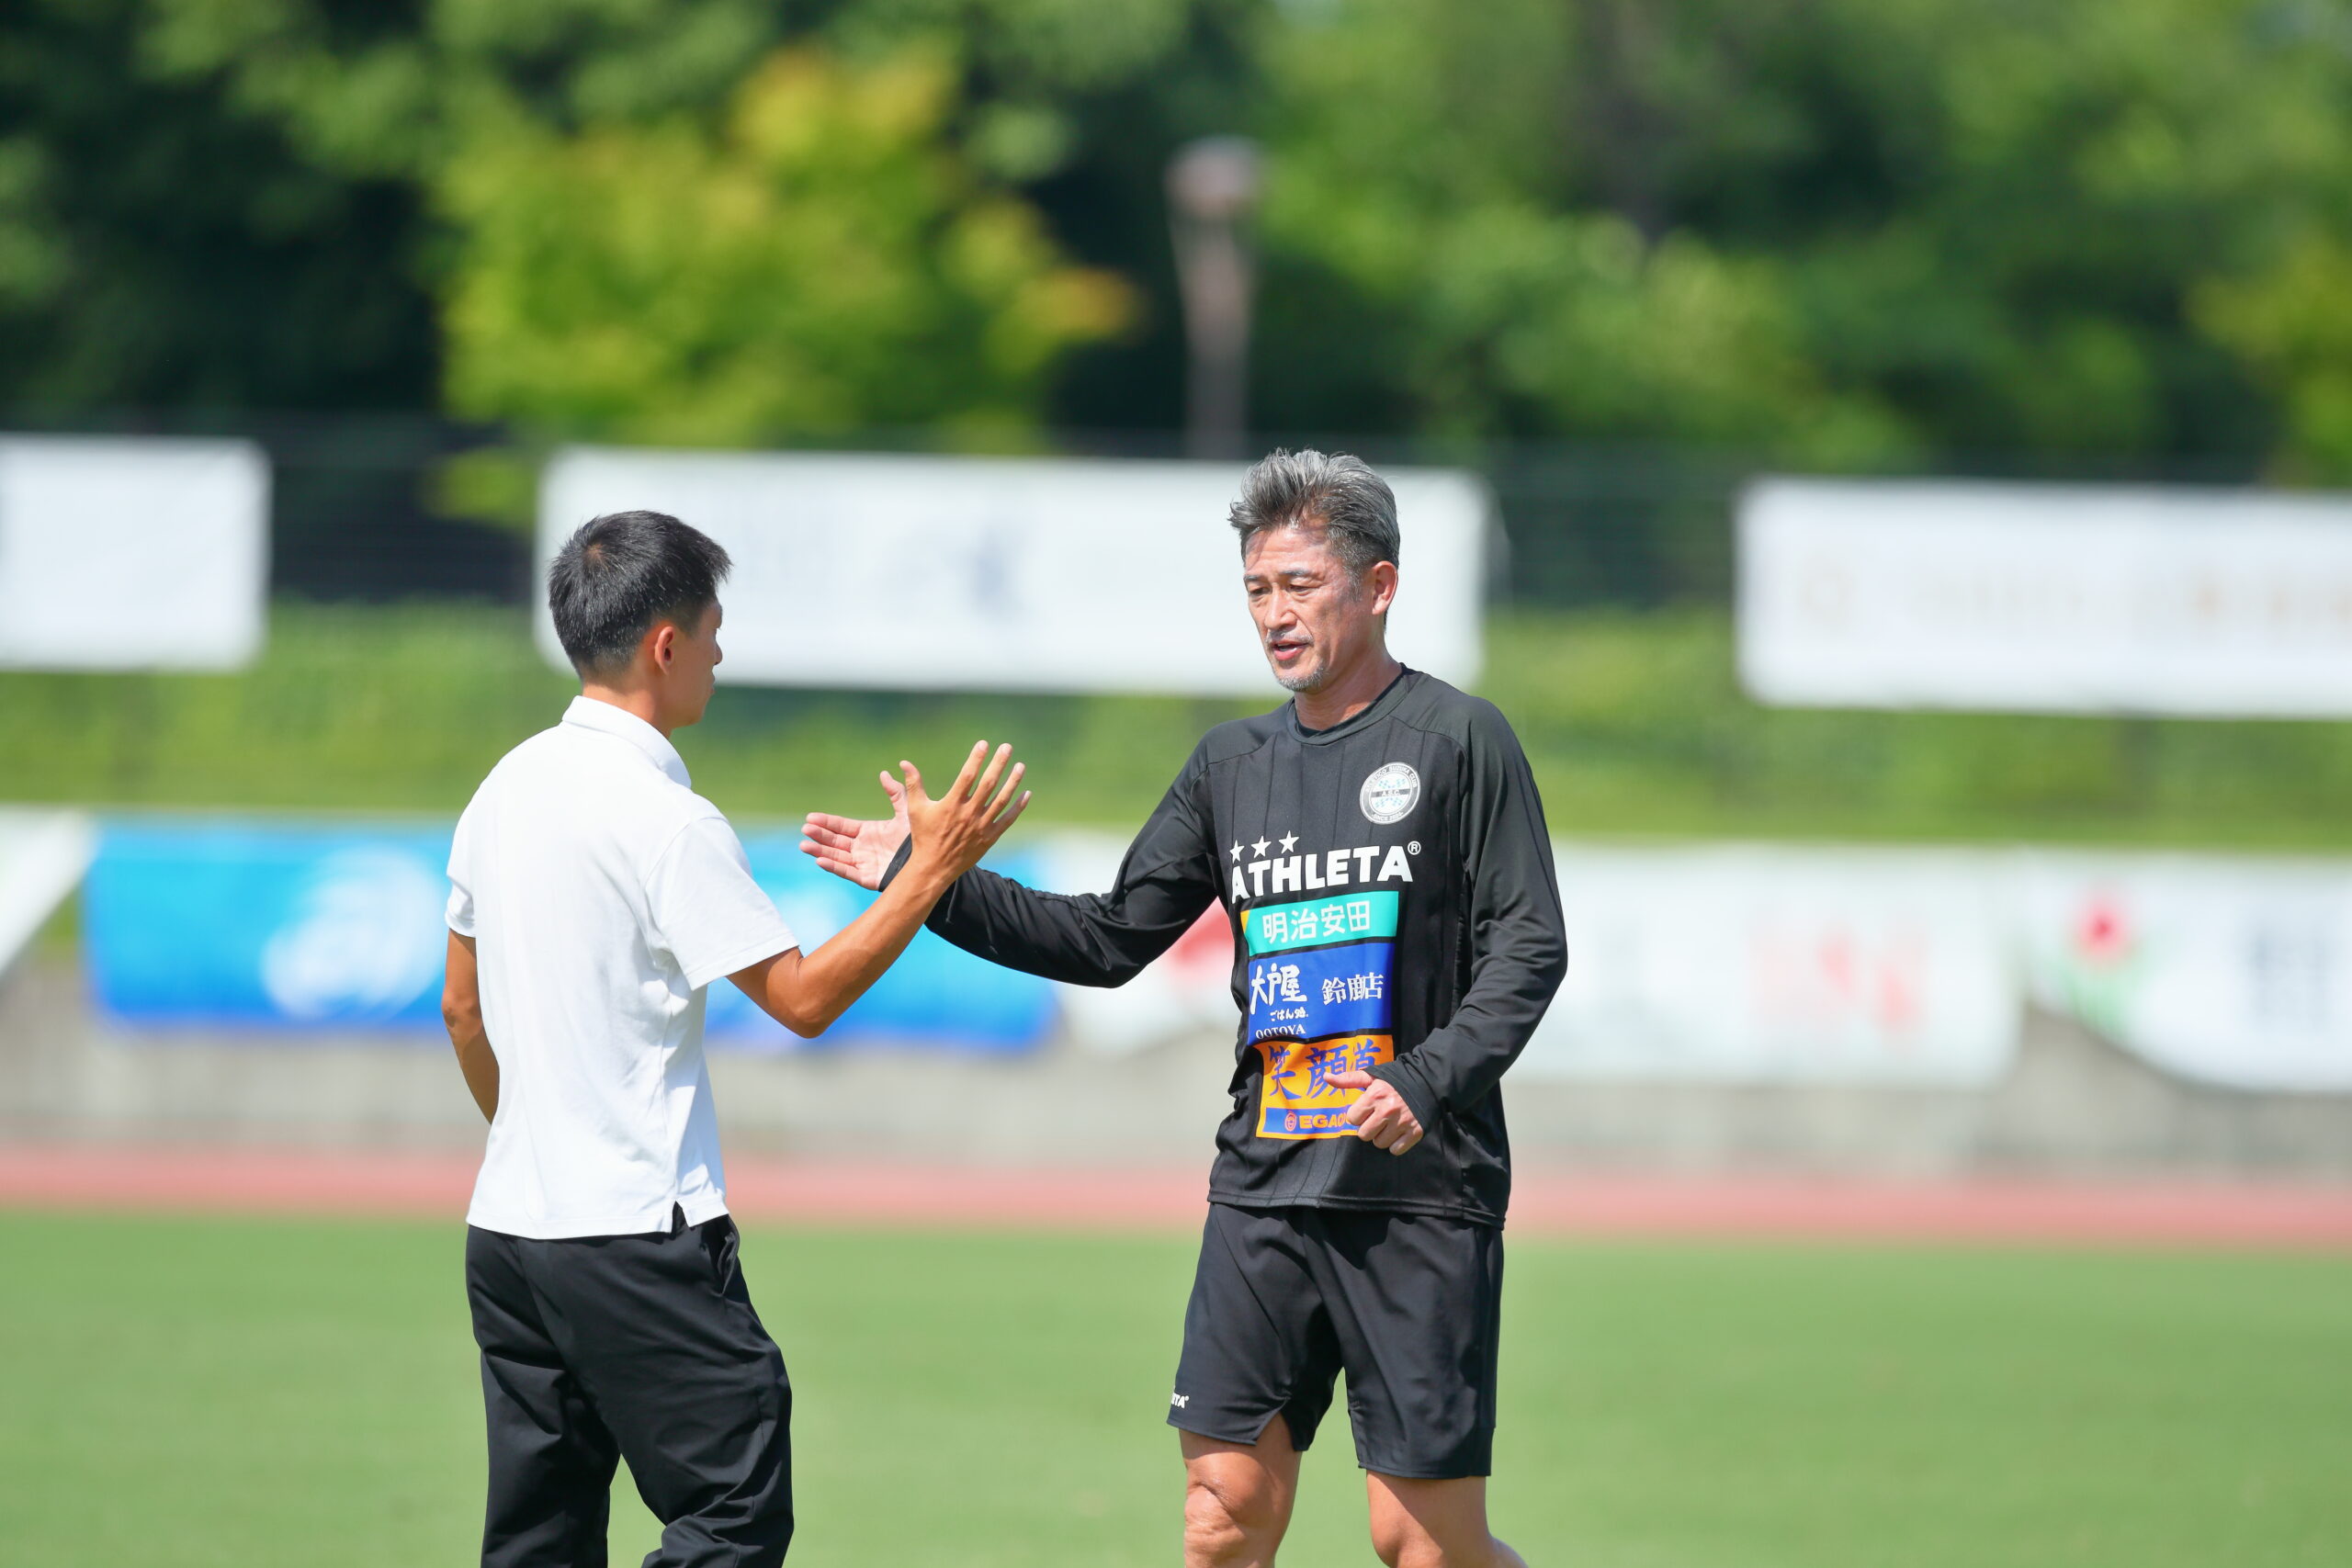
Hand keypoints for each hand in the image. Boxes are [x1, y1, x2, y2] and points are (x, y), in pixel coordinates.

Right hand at [801, 771, 912, 889]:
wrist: (931, 860)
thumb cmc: (919, 838)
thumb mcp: (906, 812)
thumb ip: (896, 793)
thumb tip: (885, 773)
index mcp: (867, 833)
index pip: (842, 827)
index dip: (826, 822)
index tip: (810, 817)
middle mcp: (862, 848)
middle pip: (835, 841)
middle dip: (820, 835)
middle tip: (805, 829)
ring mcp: (864, 863)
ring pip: (837, 857)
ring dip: (820, 851)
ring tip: (804, 845)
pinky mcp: (868, 877)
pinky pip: (848, 872)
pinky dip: (834, 867)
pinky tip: (820, 860)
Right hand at [898, 741, 1029, 883]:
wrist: (934, 867)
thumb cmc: (923, 836)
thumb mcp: (915, 809)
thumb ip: (913, 784)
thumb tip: (904, 763)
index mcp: (952, 804)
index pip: (968, 776)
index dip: (976, 758)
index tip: (984, 744)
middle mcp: (969, 814)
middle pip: (989, 784)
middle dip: (999, 763)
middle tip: (1007, 747)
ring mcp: (981, 826)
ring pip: (1002, 799)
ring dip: (1013, 781)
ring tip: (1020, 765)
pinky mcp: (990, 838)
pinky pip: (1008, 819)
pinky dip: (1018, 807)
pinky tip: (1027, 793)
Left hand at [1329, 1069, 1422, 1154]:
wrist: (1426, 1081)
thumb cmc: (1394, 1081)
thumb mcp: (1371, 1077)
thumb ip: (1348, 1079)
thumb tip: (1326, 1077)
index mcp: (1375, 1095)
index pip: (1352, 1119)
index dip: (1358, 1115)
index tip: (1367, 1110)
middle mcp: (1388, 1110)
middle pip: (1364, 1135)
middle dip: (1369, 1127)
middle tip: (1378, 1118)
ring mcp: (1402, 1122)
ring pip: (1379, 1143)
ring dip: (1382, 1136)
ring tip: (1389, 1124)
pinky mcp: (1415, 1132)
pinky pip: (1396, 1150)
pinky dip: (1396, 1144)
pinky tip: (1399, 1132)